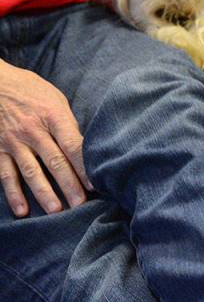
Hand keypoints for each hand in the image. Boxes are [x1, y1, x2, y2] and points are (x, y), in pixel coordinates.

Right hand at [0, 59, 91, 216]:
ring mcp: (14, 142)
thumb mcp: (56, 99)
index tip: (96, 183)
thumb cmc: (32, 90)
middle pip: (55, 161)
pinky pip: (6, 175)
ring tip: (56, 211)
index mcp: (53, 116)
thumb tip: (80, 149)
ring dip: (44, 192)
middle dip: (69, 184)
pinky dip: (13, 194)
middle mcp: (33, 130)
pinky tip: (22, 210)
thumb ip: (67, 124)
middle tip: (81, 204)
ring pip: (31, 172)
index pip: (72, 145)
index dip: (83, 165)